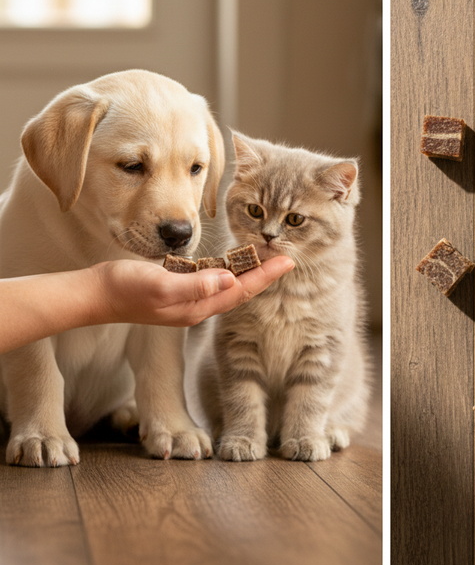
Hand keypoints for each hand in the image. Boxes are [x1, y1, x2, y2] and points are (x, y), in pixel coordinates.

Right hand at [93, 256, 293, 326]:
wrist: (96, 295)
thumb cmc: (124, 290)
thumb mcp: (160, 286)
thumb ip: (194, 285)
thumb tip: (228, 279)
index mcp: (198, 307)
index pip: (242, 290)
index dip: (266, 275)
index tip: (288, 261)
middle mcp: (198, 306)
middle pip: (241, 289)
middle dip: (265, 274)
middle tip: (286, 257)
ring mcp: (189, 300)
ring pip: (228, 285)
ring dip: (249, 272)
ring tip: (267, 257)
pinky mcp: (179, 290)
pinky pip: (213, 281)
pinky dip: (228, 270)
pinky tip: (233, 262)